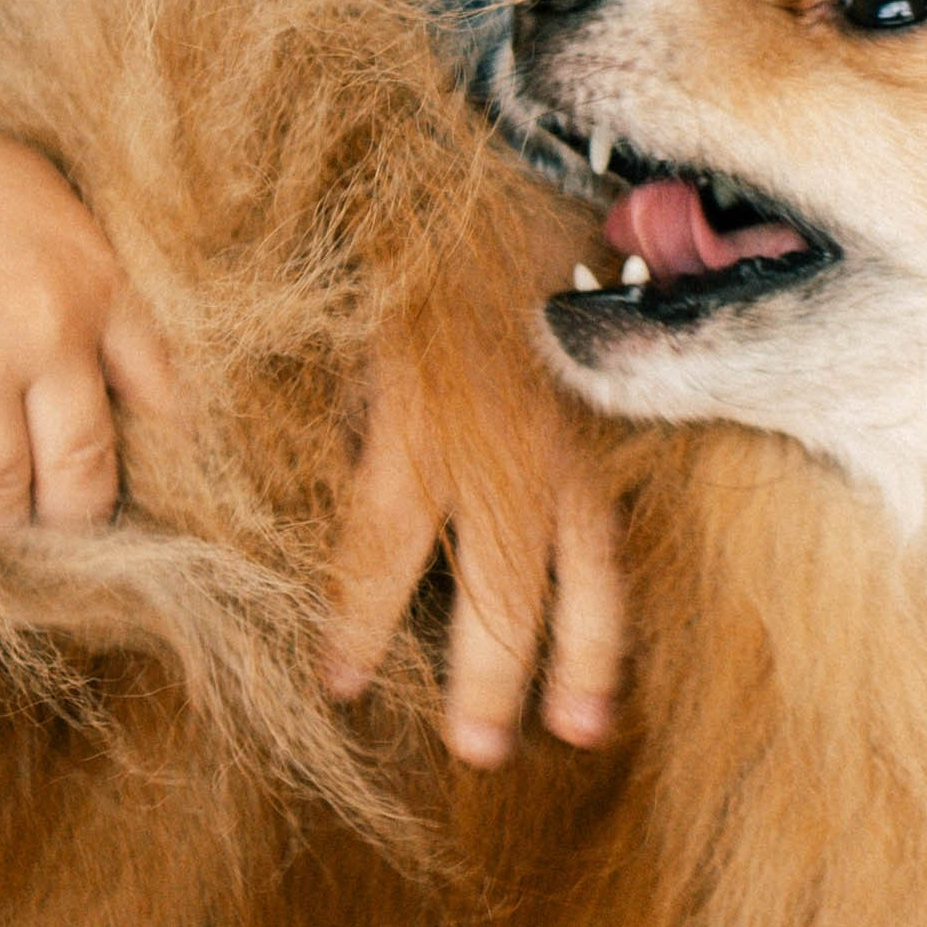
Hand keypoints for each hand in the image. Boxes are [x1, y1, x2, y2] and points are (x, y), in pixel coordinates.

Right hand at [0, 76, 178, 531]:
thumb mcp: (45, 208)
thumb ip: (99, 295)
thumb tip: (150, 397)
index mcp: (93, 286)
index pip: (159, 407)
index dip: (136, 463)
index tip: (109, 489)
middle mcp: (45, 337)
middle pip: (79, 485)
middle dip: (57, 517)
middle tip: (26, 517)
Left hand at [323, 260, 627, 771]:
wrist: (496, 174)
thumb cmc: (396, 260)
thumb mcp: (340, 333)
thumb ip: (334, 428)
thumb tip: (308, 510)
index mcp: (415, 420)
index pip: (382, 548)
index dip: (360, 624)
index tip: (339, 685)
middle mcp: (500, 445)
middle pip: (498, 582)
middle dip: (486, 673)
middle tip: (472, 752)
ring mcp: (565, 442)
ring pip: (581, 567)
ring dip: (580, 656)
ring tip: (576, 733)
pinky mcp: (602, 433)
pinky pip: (613, 532)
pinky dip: (617, 604)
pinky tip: (614, 667)